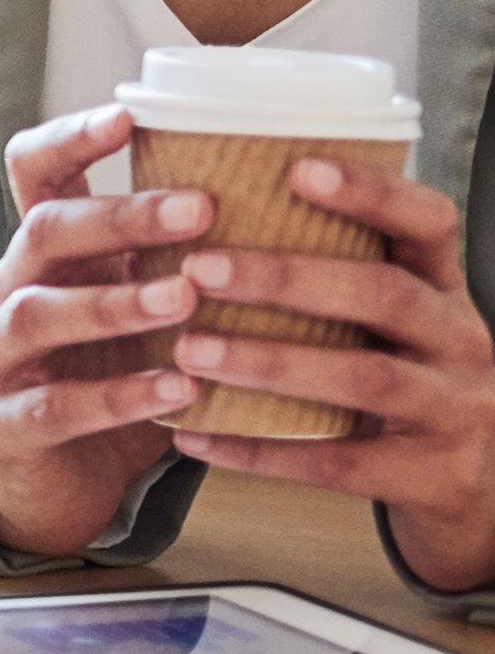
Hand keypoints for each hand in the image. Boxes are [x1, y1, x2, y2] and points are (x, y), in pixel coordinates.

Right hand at [0, 106, 213, 555]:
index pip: (35, 170)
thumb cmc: (119, 373)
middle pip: (44, 231)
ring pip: (40, 313)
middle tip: (201, 210)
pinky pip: (56, 405)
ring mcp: (0, 356)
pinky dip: (119, 398)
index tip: (129, 118)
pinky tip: (179, 394)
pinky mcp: (6, 424)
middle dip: (122, 217)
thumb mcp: (144, 302)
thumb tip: (302, 198)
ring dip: (116, 303)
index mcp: (47, 250)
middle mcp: (12, 290)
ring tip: (186, 299)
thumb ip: (186, 256)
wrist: (62, 478)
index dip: (72, 139)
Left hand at [158, 159, 494, 589]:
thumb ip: (336, 276)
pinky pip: (340, 463)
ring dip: (270, 364)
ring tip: (189, 351)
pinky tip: (194, 436)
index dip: (372, 194)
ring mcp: (455, 410)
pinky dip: (261, 451)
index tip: (298, 170)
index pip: (429, 223)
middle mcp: (462, 342)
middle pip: (386, 296)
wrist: (485, 484)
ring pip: (366, 379)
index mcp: (445, 289)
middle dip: (289, 280)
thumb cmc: (409, 376)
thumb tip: (196, 222)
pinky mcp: (433, 475)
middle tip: (199, 268)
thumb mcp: (399, 321)